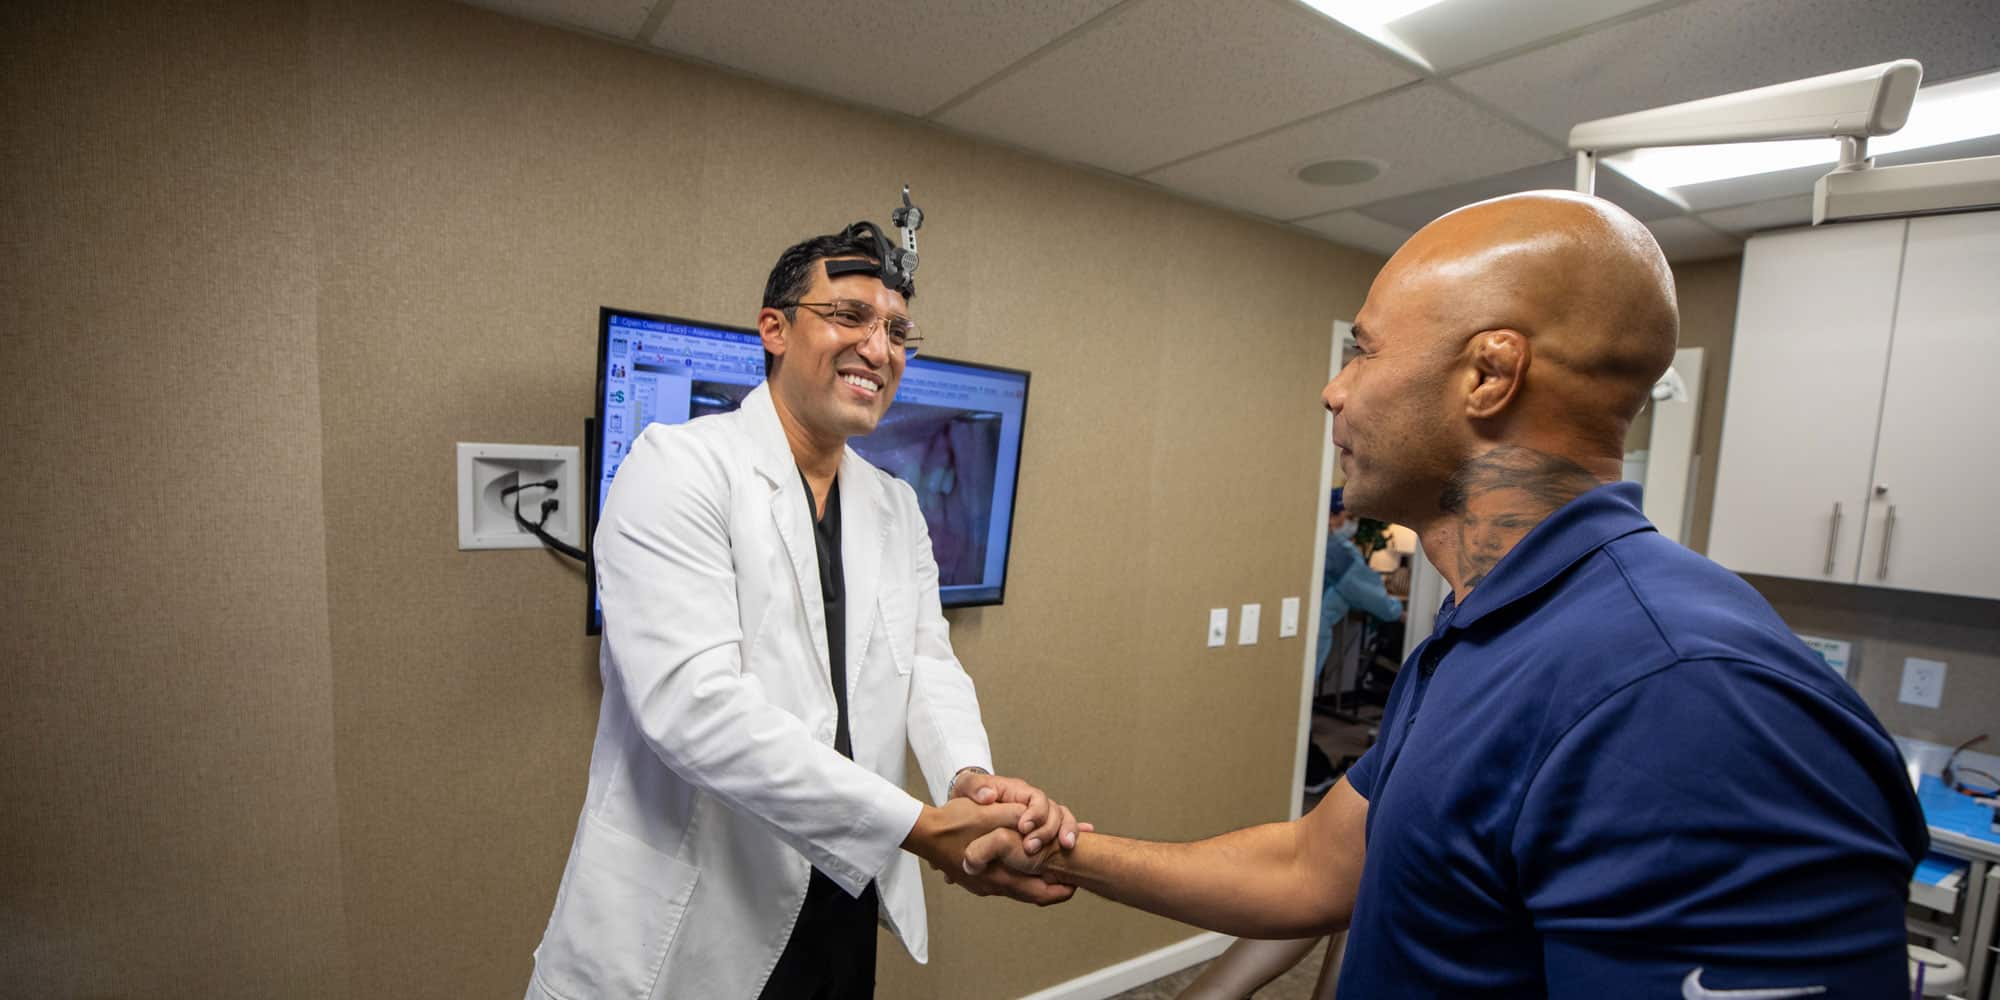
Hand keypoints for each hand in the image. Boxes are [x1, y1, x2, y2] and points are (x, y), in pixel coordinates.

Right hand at [904, 797, 1073, 904]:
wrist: (923, 832)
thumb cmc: (953, 823)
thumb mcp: (988, 814)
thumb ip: (1015, 817)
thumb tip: (1035, 821)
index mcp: (999, 876)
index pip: (1039, 892)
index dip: (1061, 889)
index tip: (1076, 880)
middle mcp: (992, 886)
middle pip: (1032, 895)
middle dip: (1053, 888)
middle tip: (1071, 881)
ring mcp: (982, 885)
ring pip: (1018, 889)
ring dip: (1036, 881)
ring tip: (1052, 870)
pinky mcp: (976, 879)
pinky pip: (1005, 882)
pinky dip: (1020, 876)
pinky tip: (1024, 864)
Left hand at [951, 771, 1086, 854]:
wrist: (969, 806)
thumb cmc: (969, 794)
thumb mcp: (966, 786)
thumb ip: (974, 787)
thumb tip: (988, 796)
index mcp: (1018, 791)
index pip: (1036, 798)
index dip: (1035, 812)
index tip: (1024, 828)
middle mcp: (1032, 803)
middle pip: (1053, 811)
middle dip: (1048, 829)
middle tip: (1033, 847)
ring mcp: (1039, 816)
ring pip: (1063, 819)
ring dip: (1067, 832)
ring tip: (1066, 846)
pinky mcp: (1040, 829)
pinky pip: (1062, 830)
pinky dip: (1071, 835)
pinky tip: (1075, 846)